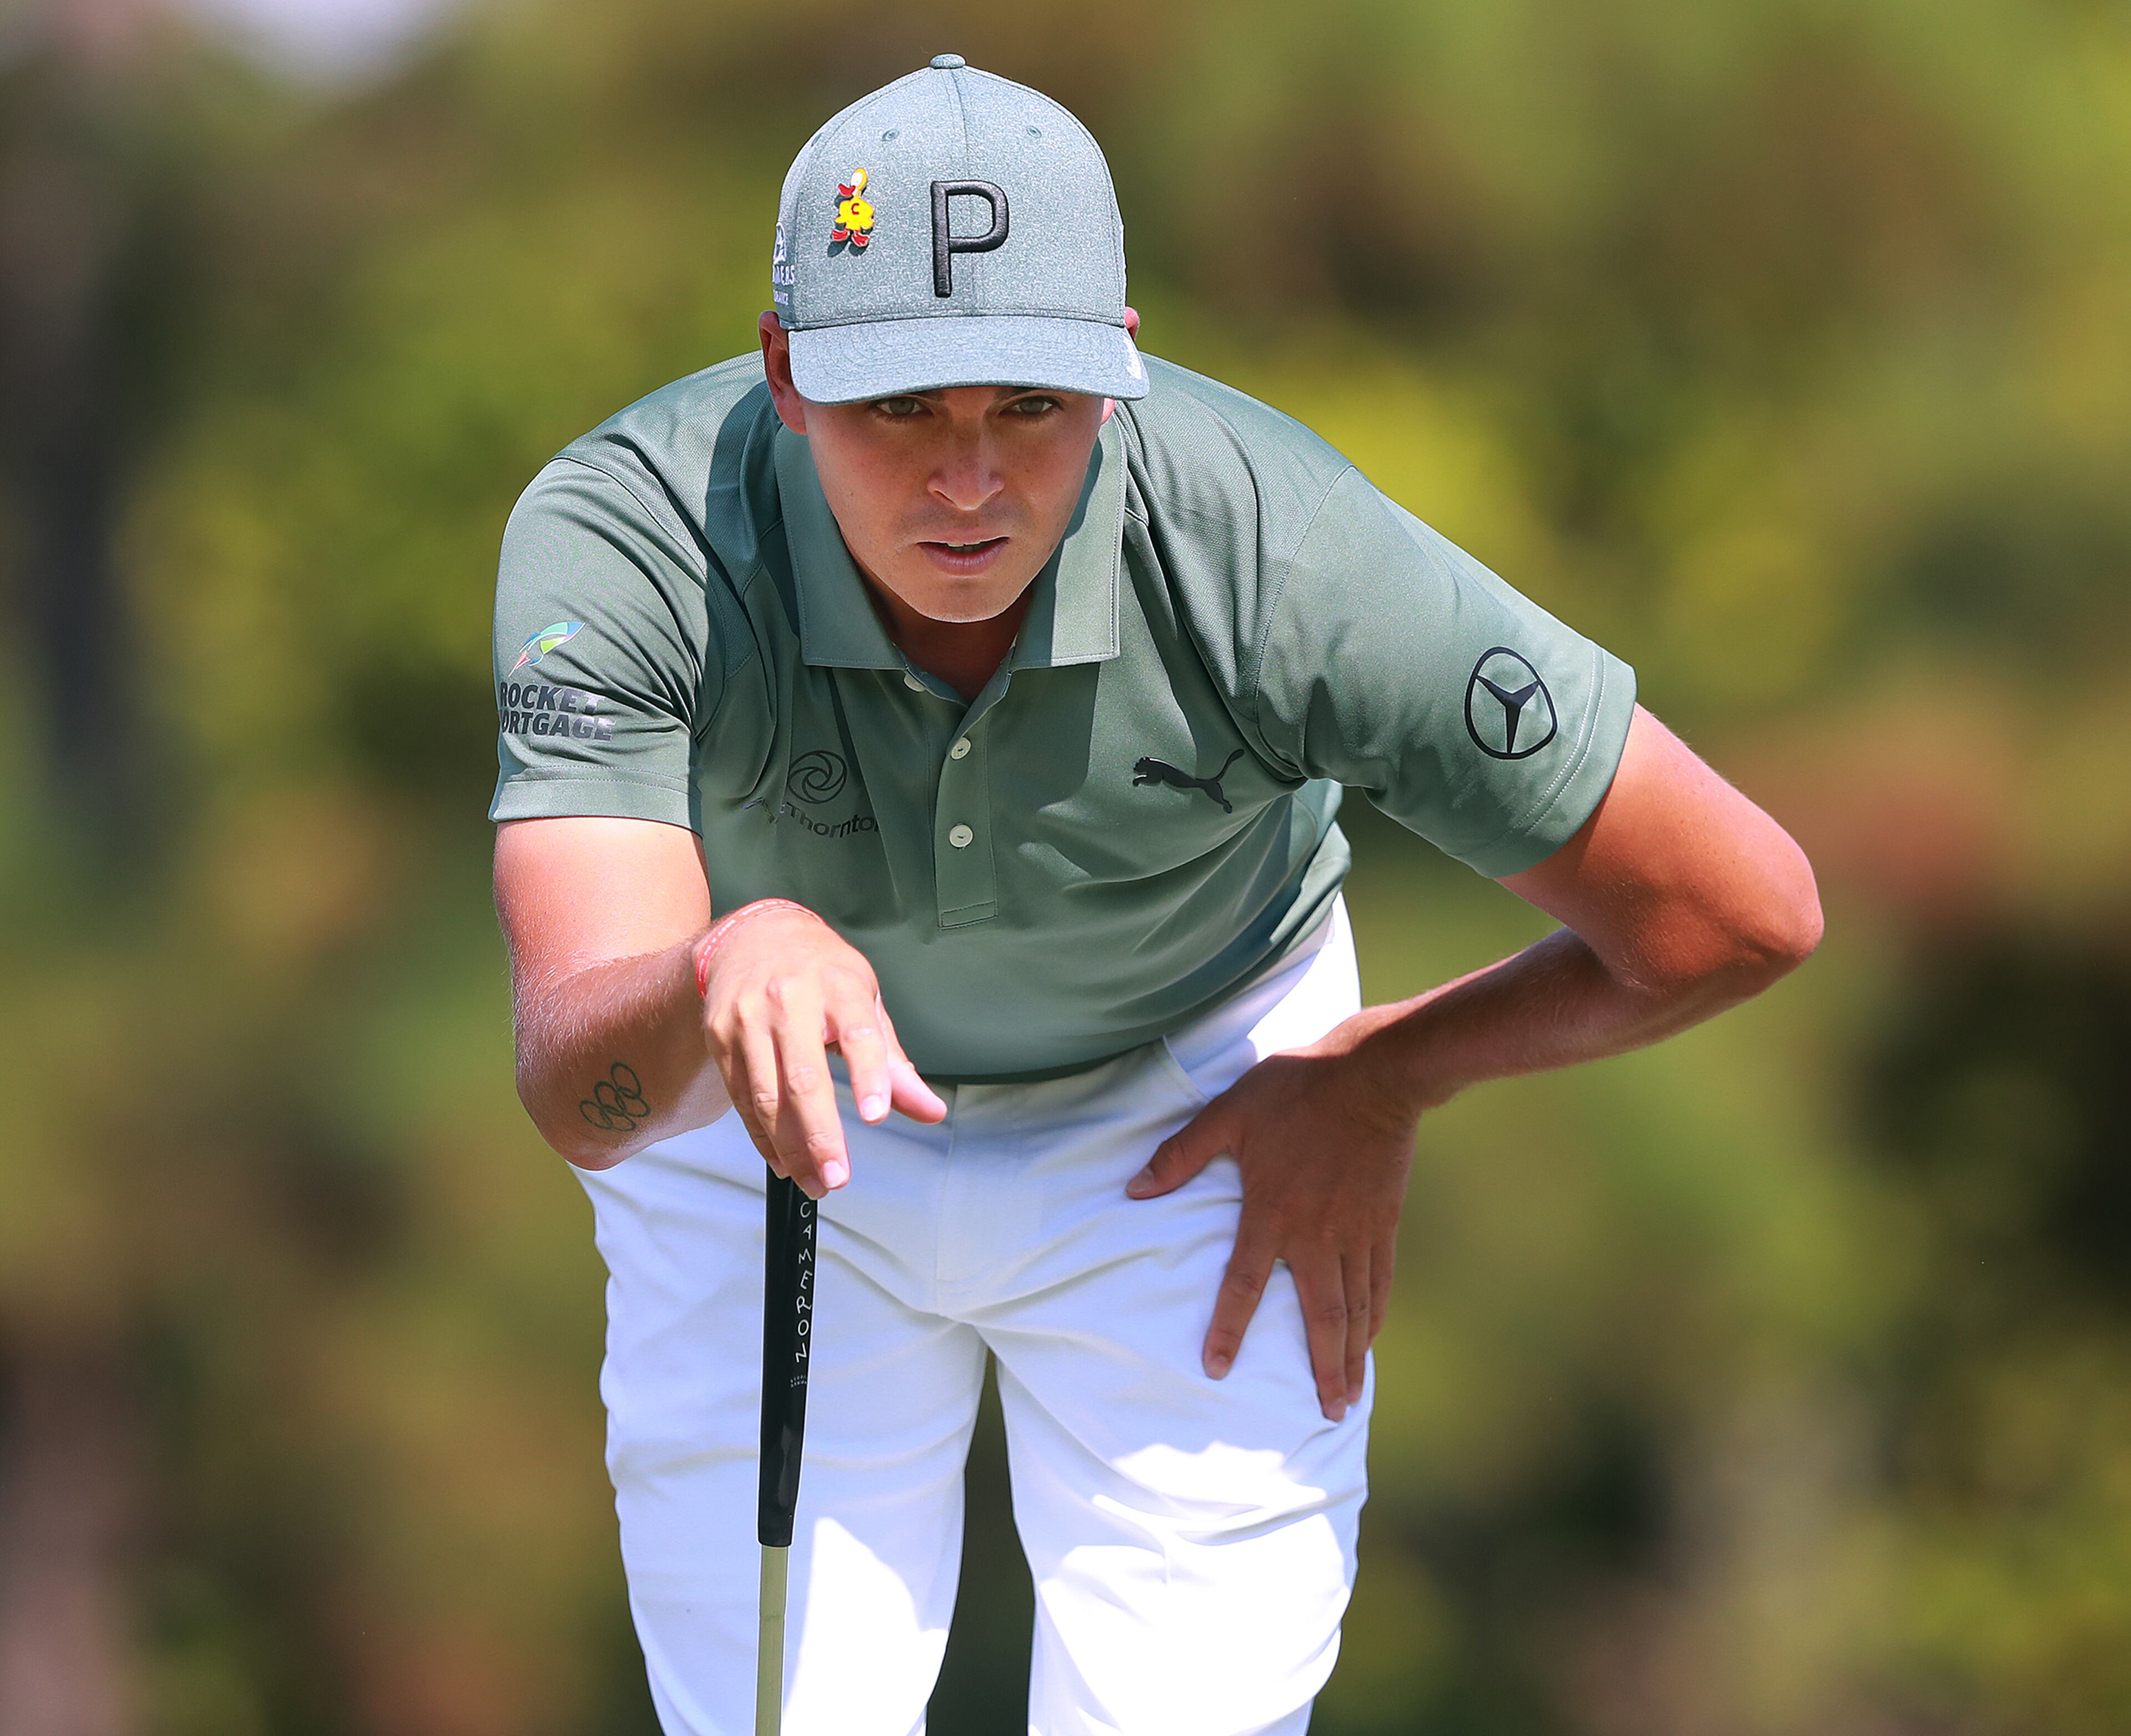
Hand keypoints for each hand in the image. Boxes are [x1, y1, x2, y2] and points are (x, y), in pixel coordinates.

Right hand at [700, 902, 945, 1197]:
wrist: (752, 937)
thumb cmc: (820, 973)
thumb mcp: (867, 1002)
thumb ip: (895, 1063)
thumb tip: (930, 1110)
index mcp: (838, 986)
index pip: (859, 1034)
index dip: (869, 1076)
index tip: (876, 1115)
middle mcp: (790, 1000)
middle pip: (803, 1076)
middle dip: (820, 1134)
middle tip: (838, 1175)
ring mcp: (749, 1019)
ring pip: (766, 1095)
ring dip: (790, 1148)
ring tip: (815, 1179)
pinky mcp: (721, 1038)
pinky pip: (741, 1099)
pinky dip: (763, 1136)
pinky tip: (783, 1160)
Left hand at [1127, 1013, 1419, 1420]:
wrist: (1374, 1074)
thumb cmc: (1295, 1090)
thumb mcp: (1228, 1113)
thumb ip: (1181, 1154)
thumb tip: (1134, 1189)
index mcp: (1272, 1213)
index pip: (1244, 1285)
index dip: (1228, 1330)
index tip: (1218, 1369)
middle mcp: (1316, 1235)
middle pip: (1320, 1318)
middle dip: (1321, 1370)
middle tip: (1325, 1415)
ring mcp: (1355, 1232)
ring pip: (1356, 1309)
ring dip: (1351, 1356)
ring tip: (1348, 1396)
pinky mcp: (1384, 1222)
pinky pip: (1380, 1281)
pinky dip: (1376, 1316)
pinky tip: (1371, 1338)